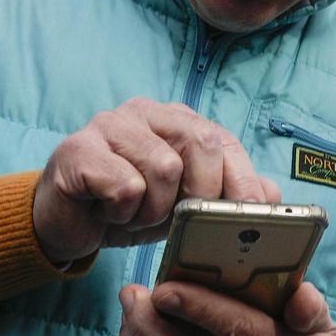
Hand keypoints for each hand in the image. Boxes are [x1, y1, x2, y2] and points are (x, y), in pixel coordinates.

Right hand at [33, 97, 281, 263]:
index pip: (223, 140)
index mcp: (177, 120)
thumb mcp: (183, 206)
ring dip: (155, 209)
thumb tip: (272, 195)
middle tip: (182, 219)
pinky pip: (124, 185)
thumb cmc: (128, 210)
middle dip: (203, 191)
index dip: (242, 178)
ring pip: (164, 166)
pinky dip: (123, 211)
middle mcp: (146, 112)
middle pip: (200, 141)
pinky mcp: (78, 149)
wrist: (63, 223)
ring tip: (136, 214)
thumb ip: (226, 194)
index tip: (252, 214)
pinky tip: (108, 211)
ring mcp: (109, 124)